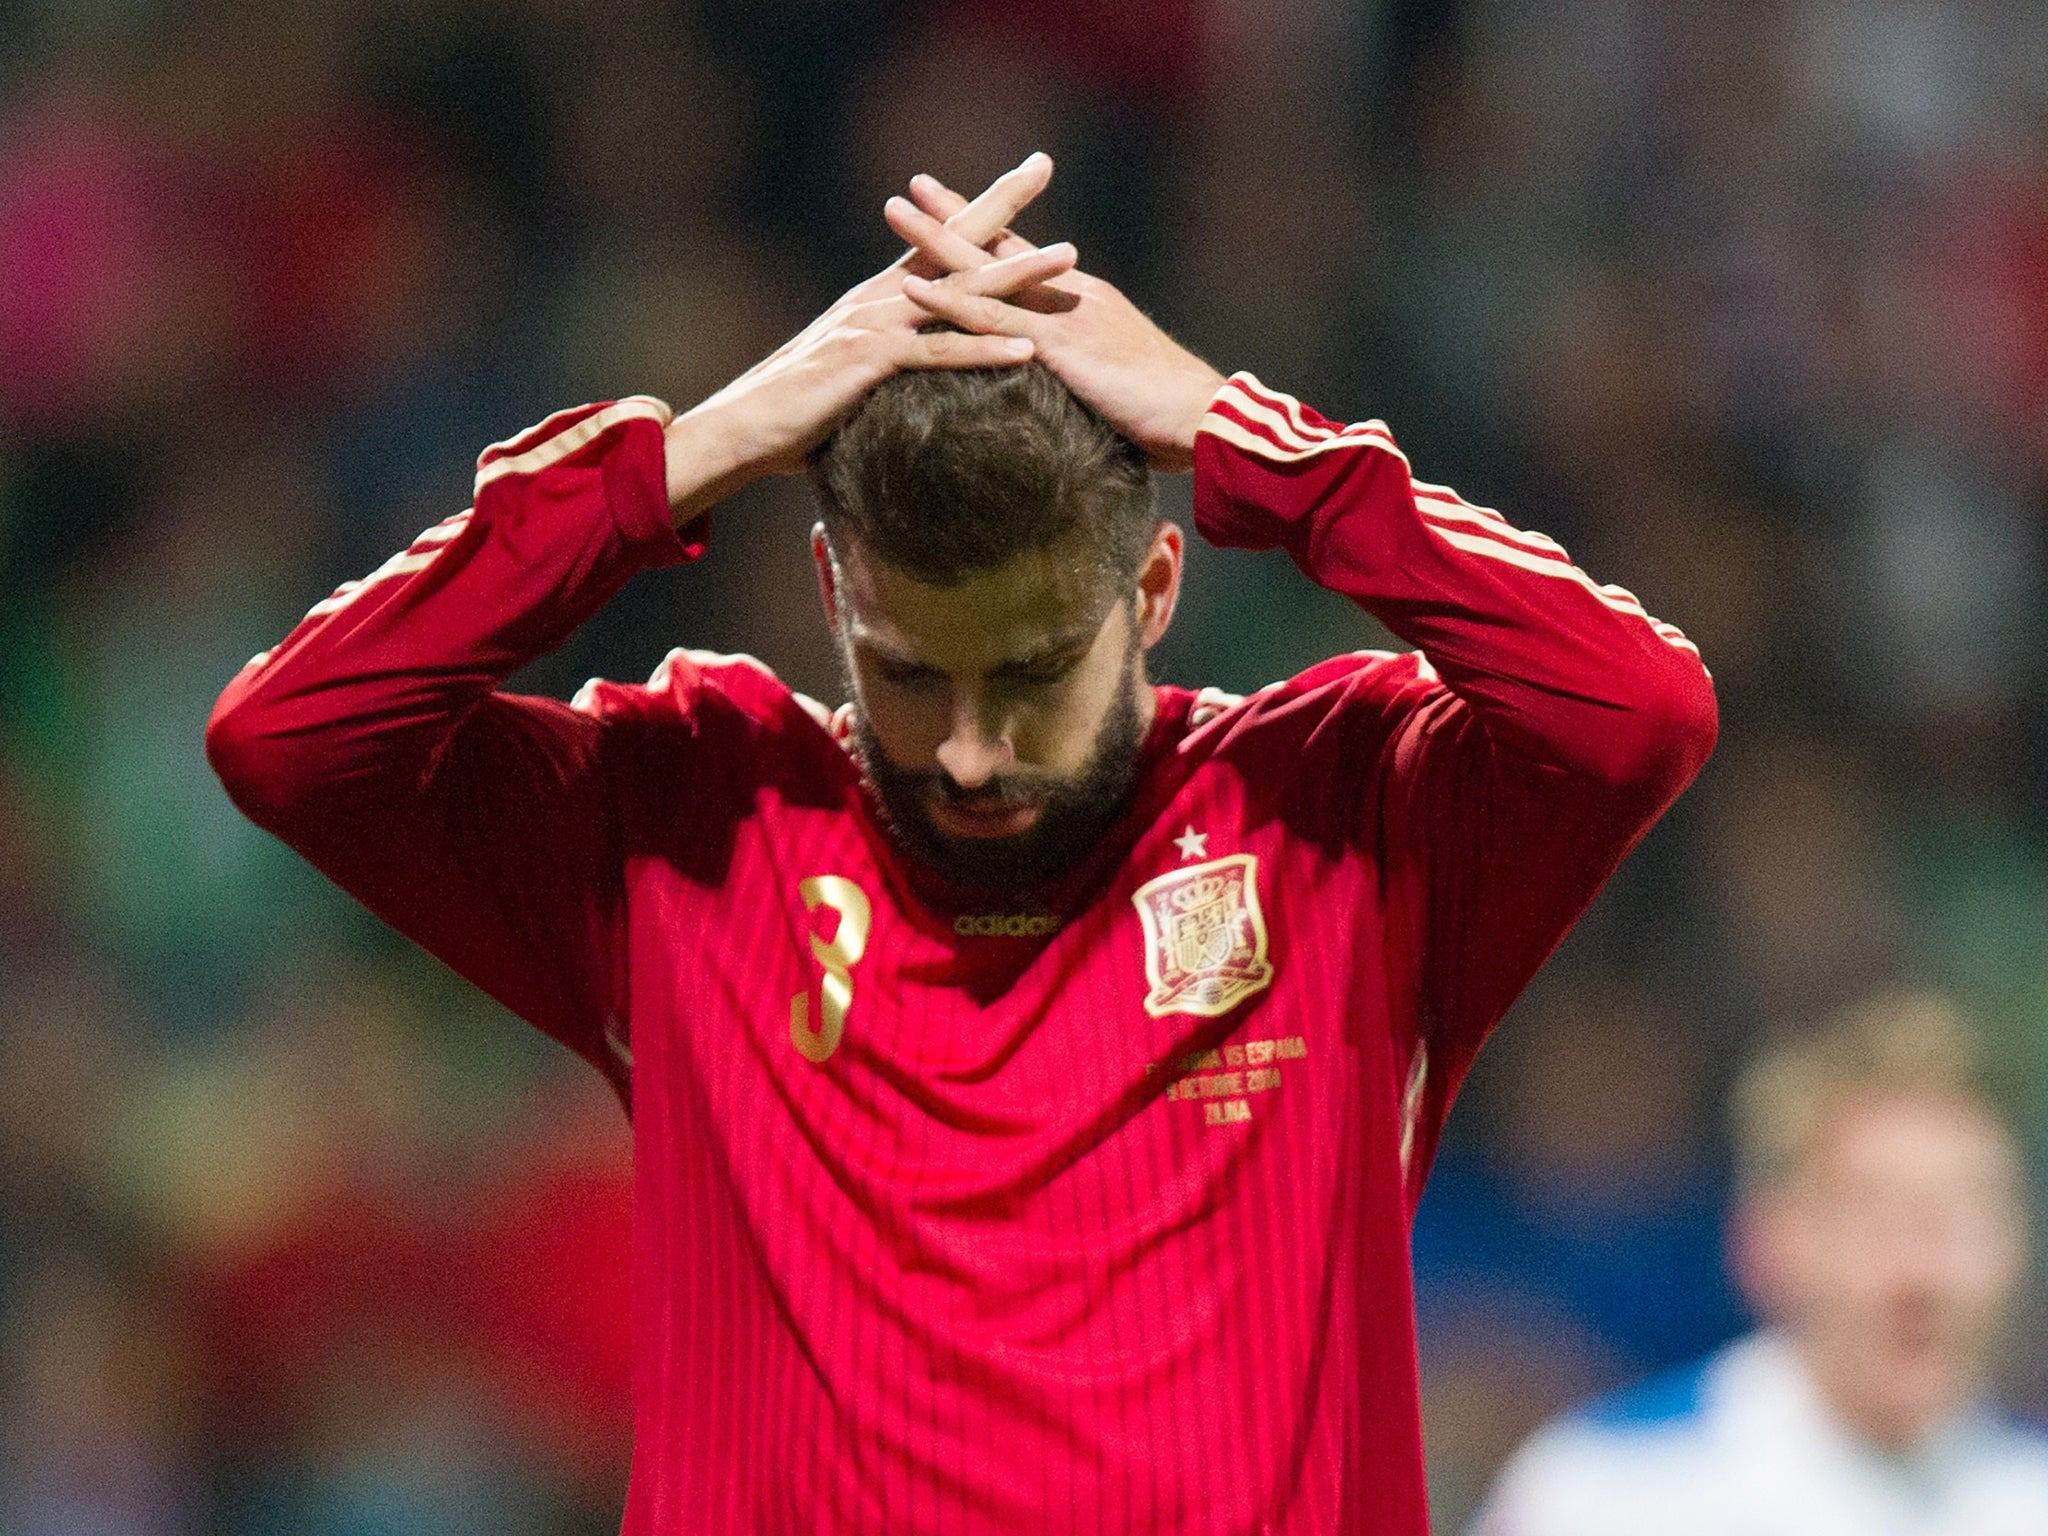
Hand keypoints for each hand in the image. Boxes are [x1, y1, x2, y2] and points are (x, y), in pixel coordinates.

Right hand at [664, 155, 1067, 518]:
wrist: (744, 429)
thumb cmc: (800, 412)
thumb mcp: (858, 374)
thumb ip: (894, 356)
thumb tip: (925, 363)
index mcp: (884, 296)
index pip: (942, 239)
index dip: (983, 205)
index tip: (1025, 170)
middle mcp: (882, 297)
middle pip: (954, 242)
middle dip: (1004, 204)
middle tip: (1044, 166)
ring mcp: (876, 325)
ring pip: (960, 294)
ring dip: (1017, 276)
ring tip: (1067, 260)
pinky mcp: (870, 362)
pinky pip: (939, 354)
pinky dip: (984, 350)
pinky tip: (1027, 351)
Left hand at [887, 172, 1225, 472]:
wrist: (1204, 419)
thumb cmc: (1170, 414)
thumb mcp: (1116, 385)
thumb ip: (1084, 376)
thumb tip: (1064, 390)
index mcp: (1083, 302)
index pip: (1026, 259)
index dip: (990, 235)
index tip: (954, 210)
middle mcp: (1070, 295)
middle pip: (1001, 247)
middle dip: (954, 218)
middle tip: (910, 189)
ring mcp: (1063, 316)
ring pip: (986, 271)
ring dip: (936, 241)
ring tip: (894, 210)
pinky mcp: (1058, 346)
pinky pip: (991, 321)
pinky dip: (948, 302)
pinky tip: (911, 286)